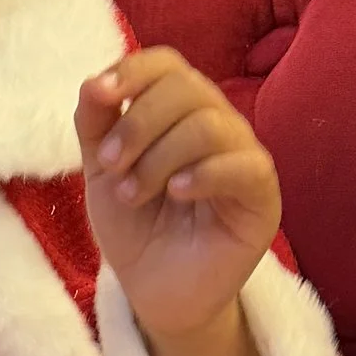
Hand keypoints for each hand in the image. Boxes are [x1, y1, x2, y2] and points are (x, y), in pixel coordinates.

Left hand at [79, 51, 282, 342]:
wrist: (153, 291)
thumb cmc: (135, 227)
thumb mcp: (102, 172)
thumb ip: (97, 124)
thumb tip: (94, 81)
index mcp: (179, 111)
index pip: (167, 64)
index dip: (132, 70)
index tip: (99, 96)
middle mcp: (216, 124)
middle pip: (187, 87)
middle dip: (138, 123)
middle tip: (111, 166)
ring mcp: (243, 157)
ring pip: (210, 124)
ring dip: (159, 157)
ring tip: (134, 194)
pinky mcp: (262, 196)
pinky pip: (244, 165)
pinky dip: (202, 173)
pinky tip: (175, 194)